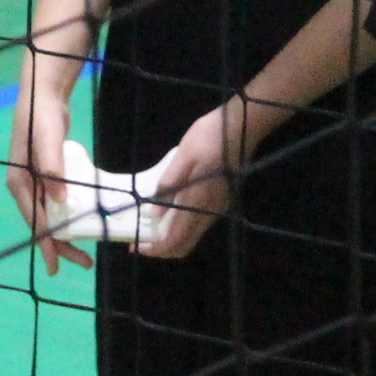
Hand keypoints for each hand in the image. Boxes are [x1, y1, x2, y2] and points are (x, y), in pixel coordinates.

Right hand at [5, 70, 90, 274]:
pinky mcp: (45, 175)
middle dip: (61, 246)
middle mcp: (24, 187)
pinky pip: (55, 204)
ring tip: (85, 252)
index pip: (35, 221)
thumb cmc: (42, 115)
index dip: (47, 245)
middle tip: (84, 264)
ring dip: (65, 234)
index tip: (57, 267)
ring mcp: (34, 182)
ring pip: (50, 216)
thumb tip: (59, 200)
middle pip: (42, 224)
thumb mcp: (48, 138)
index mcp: (19, 183)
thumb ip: (52, 166)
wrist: (43, 92)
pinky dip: (67, 216)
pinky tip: (82, 222)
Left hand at [133, 102, 241, 260]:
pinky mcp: (221, 202)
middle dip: (161, 249)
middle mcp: (210, 212)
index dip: (154, 249)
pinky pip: (198, 226)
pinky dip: (181, 230)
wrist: (241, 126)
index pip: (175, 239)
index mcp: (199, 200)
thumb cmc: (209, 137)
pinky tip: (168, 217)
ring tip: (150, 230)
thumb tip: (154, 213)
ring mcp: (218, 209)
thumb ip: (169, 184)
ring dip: (171, 240)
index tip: (135, 246)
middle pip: (184, 246)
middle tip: (140, 242)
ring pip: (192, 238)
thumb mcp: (183, 155)